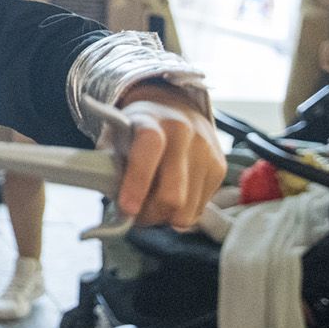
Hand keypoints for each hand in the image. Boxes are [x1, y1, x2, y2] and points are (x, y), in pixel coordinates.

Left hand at [113, 83, 226, 227]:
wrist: (173, 110)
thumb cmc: (135, 131)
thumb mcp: (113, 137)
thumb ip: (108, 164)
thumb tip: (113, 199)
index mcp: (151, 121)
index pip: (149, 150)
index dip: (137, 182)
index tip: (127, 208)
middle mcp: (184, 133)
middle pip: (173, 193)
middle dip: (151, 214)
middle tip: (136, 216)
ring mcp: (206, 150)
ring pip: (188, 207)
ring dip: (166, 217)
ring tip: (152, 208)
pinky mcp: (220, 167)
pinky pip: (200, 207)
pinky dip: (182, 212)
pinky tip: (171, 198)